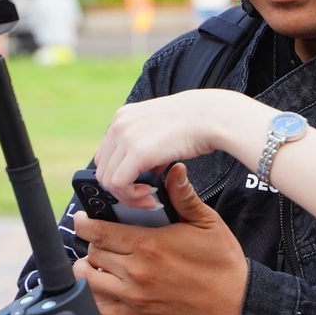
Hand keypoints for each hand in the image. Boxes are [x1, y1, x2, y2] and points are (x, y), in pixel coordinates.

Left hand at [73, 164, 247, 314]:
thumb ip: (184, 196)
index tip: (84, 220)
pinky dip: (97, 302)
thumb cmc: (223, 264)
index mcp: (149, 246)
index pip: (99, 232)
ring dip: (89, 273)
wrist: (236, 304)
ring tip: (97, 266)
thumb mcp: (207, 223)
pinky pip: (102, 314)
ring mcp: (135, 300)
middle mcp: (137, 274)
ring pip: (90, 285)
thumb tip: (174, 170)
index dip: (85, 223)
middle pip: (92, 256)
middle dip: (93, 246)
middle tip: (101, 241)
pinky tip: (105, 292)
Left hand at [94, 90, 264, 201]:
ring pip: (108, 180)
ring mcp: (125, 136)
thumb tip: (146, 170)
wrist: (212, 117)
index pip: (106, 155)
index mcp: (123, 117)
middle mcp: (119, 124)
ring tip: (150, 198)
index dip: (120, 175)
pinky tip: (151, 196)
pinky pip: (119, 184)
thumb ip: (147, 147)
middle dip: (122, 189)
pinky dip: (132, 197)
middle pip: (103, 168)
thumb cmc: (195, 125)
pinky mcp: (136, 151)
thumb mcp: (162, 130)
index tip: (139, 186)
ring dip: (128, 196)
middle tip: (146, 197)